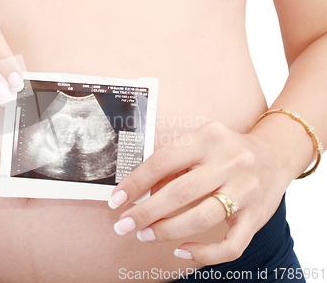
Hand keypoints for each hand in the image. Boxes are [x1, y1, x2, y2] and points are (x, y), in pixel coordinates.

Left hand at [108, 121, 292, 264]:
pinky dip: (204, 253)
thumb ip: (172, 165)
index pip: (163, 161)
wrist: (274, 155)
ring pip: (202, 218)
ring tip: (144, 235)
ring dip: (167, 231)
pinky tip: (182, 251)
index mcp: (209, 138)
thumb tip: (139, 194)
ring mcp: (246, 190)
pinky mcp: (258, 216)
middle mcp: (230, 161)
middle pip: (180, 192)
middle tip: (124, 224)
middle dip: (145, 212)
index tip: (116, 200)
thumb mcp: (199, 144)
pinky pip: (231, 244)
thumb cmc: (225, 150)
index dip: (135, 183)